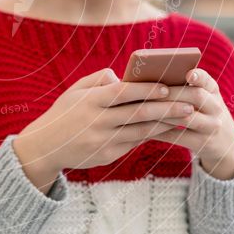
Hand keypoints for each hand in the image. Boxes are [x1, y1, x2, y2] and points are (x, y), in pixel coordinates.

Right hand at [13, 68, 193, 172]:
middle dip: (165, 108)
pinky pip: (134, 144)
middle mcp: (97, 122)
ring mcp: (102, 141)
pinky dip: (153, 136)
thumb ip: (99, 80)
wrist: (45, 147)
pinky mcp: (107, 156)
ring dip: (165, 124)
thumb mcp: (75, 91)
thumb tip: (123, 77)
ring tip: (185, 117)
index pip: (122, 93)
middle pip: (137, 113)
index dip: (145, 90)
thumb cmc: (64, 113)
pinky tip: (168, 130)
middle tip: (188, 104)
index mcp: (90, 101)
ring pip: (140, 131)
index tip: (166, 87)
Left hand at [151, 68, 233, 179]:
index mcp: (213, 90)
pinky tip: (145, 127)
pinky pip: (179, 136)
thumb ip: (184, 86)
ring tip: (144, 109)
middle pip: (196, 96)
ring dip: (163, 113)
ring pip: (186, 118)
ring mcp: (212, 126)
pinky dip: (160, 131)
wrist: (224, 142)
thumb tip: (149, 77)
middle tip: (150, 91)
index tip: (188, 73)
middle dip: (171, 93)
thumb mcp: (203, 98)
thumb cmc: (202, 112)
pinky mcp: (203, 143)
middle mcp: (216, 107)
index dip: (199, 76)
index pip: (208, 80)